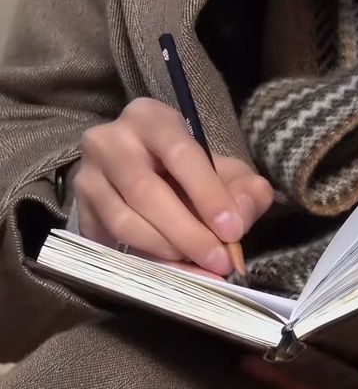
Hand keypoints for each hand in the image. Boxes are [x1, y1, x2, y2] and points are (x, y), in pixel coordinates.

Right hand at [74, 98, 272, 274]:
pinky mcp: (80, 210)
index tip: (231, 231)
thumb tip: (240, 215)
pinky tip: (174, 270)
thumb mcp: (229, 173)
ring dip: (166, 250)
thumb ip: (247, 191)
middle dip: (188, 233)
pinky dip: (146, 261)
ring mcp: (87, 176)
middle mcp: (109, 140)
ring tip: (199, 265)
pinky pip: (110, 242)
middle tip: (219, 260)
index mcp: (151, 119)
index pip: (180, 154)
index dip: (208, 195)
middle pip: (146, 192)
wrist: (154, 178)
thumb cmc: (195, 173)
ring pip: (124, 221)